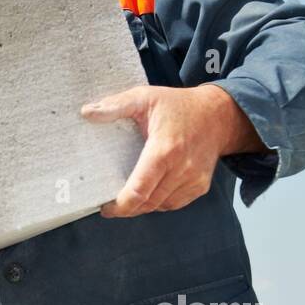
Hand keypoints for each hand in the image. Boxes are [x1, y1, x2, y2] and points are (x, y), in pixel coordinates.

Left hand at [80, 84, 265, 216]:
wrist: (218, 115)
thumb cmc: (177, 105)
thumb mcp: (144, 97)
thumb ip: (116, 105)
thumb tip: (87, 112)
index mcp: (164, 150)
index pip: (139, 190)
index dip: (120, 206)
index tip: (105, 208)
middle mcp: (182, 169)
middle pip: (148, 203)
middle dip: (127, 208)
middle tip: (110, 204)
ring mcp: (193, 180)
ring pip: (160, 206)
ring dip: (142, 206)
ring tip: (127, 197)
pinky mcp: (200, 186)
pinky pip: (173, 204)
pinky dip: (158, 202)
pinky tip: (149, 192)